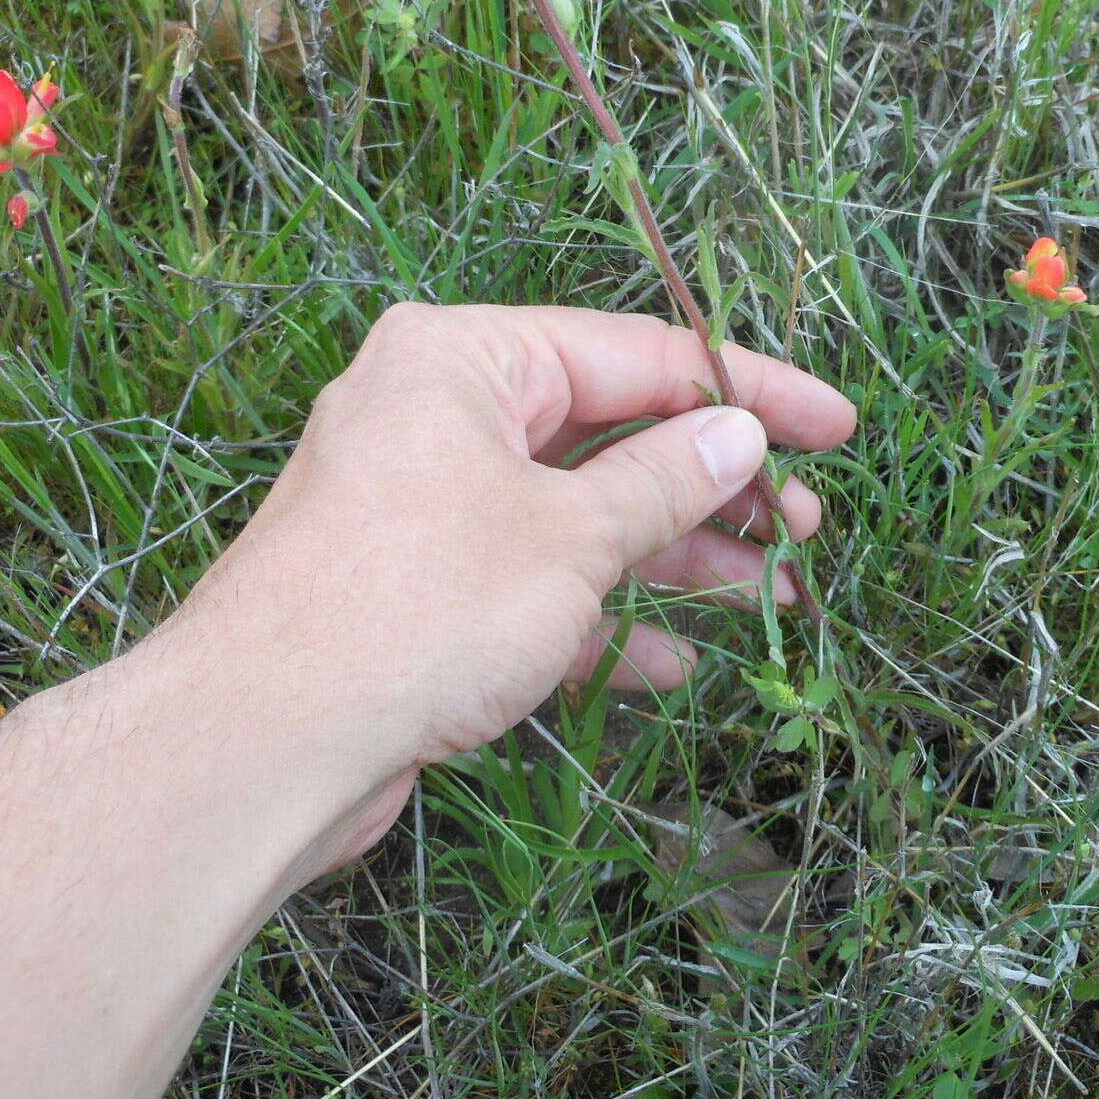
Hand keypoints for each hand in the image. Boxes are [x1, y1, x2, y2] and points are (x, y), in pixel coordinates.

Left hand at [151, 302, 856, 872]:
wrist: (260, 744)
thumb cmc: (420, 607)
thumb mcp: (568, 536)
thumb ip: (666, 482)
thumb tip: (742, 437)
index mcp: (464, 358)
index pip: (637, 354)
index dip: (749, 392)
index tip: (837, 429)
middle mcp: (440, 416)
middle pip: (608, 435)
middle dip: (712, 487)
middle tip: (806, 529)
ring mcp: (426, 508)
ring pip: (577, 516)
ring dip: (674, 557)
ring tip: (773, 593)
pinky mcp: (418, 593)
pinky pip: (532, 585)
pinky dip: (601, 617)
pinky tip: (675, 663)